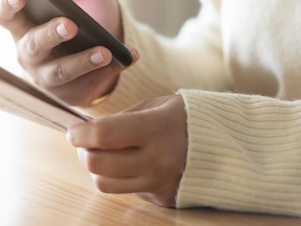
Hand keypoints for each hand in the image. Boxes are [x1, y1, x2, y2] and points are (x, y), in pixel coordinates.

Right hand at [0, 0, 135, 105]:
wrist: (112, 39)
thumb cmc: (87, 9)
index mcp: (24, 22)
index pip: (3, 14)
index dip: (6, 5)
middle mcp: (29, 51)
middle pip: (33, 45)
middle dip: (51, 34)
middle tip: (71, 25)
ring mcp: (46, 75)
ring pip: (59, 71)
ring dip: (83, 61)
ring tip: (105, 51)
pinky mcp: (68, 93)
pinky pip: (85, 86)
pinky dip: (108, 71)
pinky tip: (125, 59)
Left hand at [67, 95, 187, 206]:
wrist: (230, 144)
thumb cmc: (187, 117)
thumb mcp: (155, 105)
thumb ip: (121, 118)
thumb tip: (88, 129)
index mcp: (155, 128)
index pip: (102, 135)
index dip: (79, 133)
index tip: (73, 130)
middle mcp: (157, 160)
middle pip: (98, 164)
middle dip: (83, 151)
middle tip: (84, 141)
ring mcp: (160, 183)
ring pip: (105, 184)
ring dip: (97, 168)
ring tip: (103, 153)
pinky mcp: (163, 198)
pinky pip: (126, 191)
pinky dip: (119, 178)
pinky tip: (129, 163)